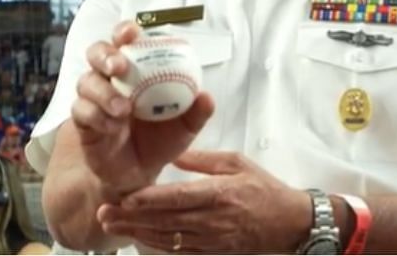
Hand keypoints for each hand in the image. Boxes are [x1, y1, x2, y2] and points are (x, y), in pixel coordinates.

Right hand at [71, 21, 214, 197]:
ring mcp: (93, 98)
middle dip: (105, 55)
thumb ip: (195, 112)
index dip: (124, 32)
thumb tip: (207, 96)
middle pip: (97, 52)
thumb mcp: (183, 128)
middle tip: (120, 67)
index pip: (125, 41)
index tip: (131, 34)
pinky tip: (112, 127)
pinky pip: (81, 110)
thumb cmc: (157, 141)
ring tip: (123, 109)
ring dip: (103, 91)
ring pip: (86, 81)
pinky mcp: (83, 120)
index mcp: (136, 70)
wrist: (135, 174)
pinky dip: (96, 115)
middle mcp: (111, 79)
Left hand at [97, 150, 312, 253]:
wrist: (292, 224)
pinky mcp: (214, 251)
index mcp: (219, 194)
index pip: (178, 198)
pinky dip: (157, 246)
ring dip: (138, 233)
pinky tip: (138, 239)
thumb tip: (173, 151)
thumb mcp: (237, 163)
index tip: (125, 198)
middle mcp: (213, 220)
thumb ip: (203, 159)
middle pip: (165, 221)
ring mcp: (213, 240)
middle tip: (104, 214)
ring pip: (168, 238)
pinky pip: (180, 250)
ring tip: (111, 226)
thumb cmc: (265, 189)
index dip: (149, 200)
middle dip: (132, 218)